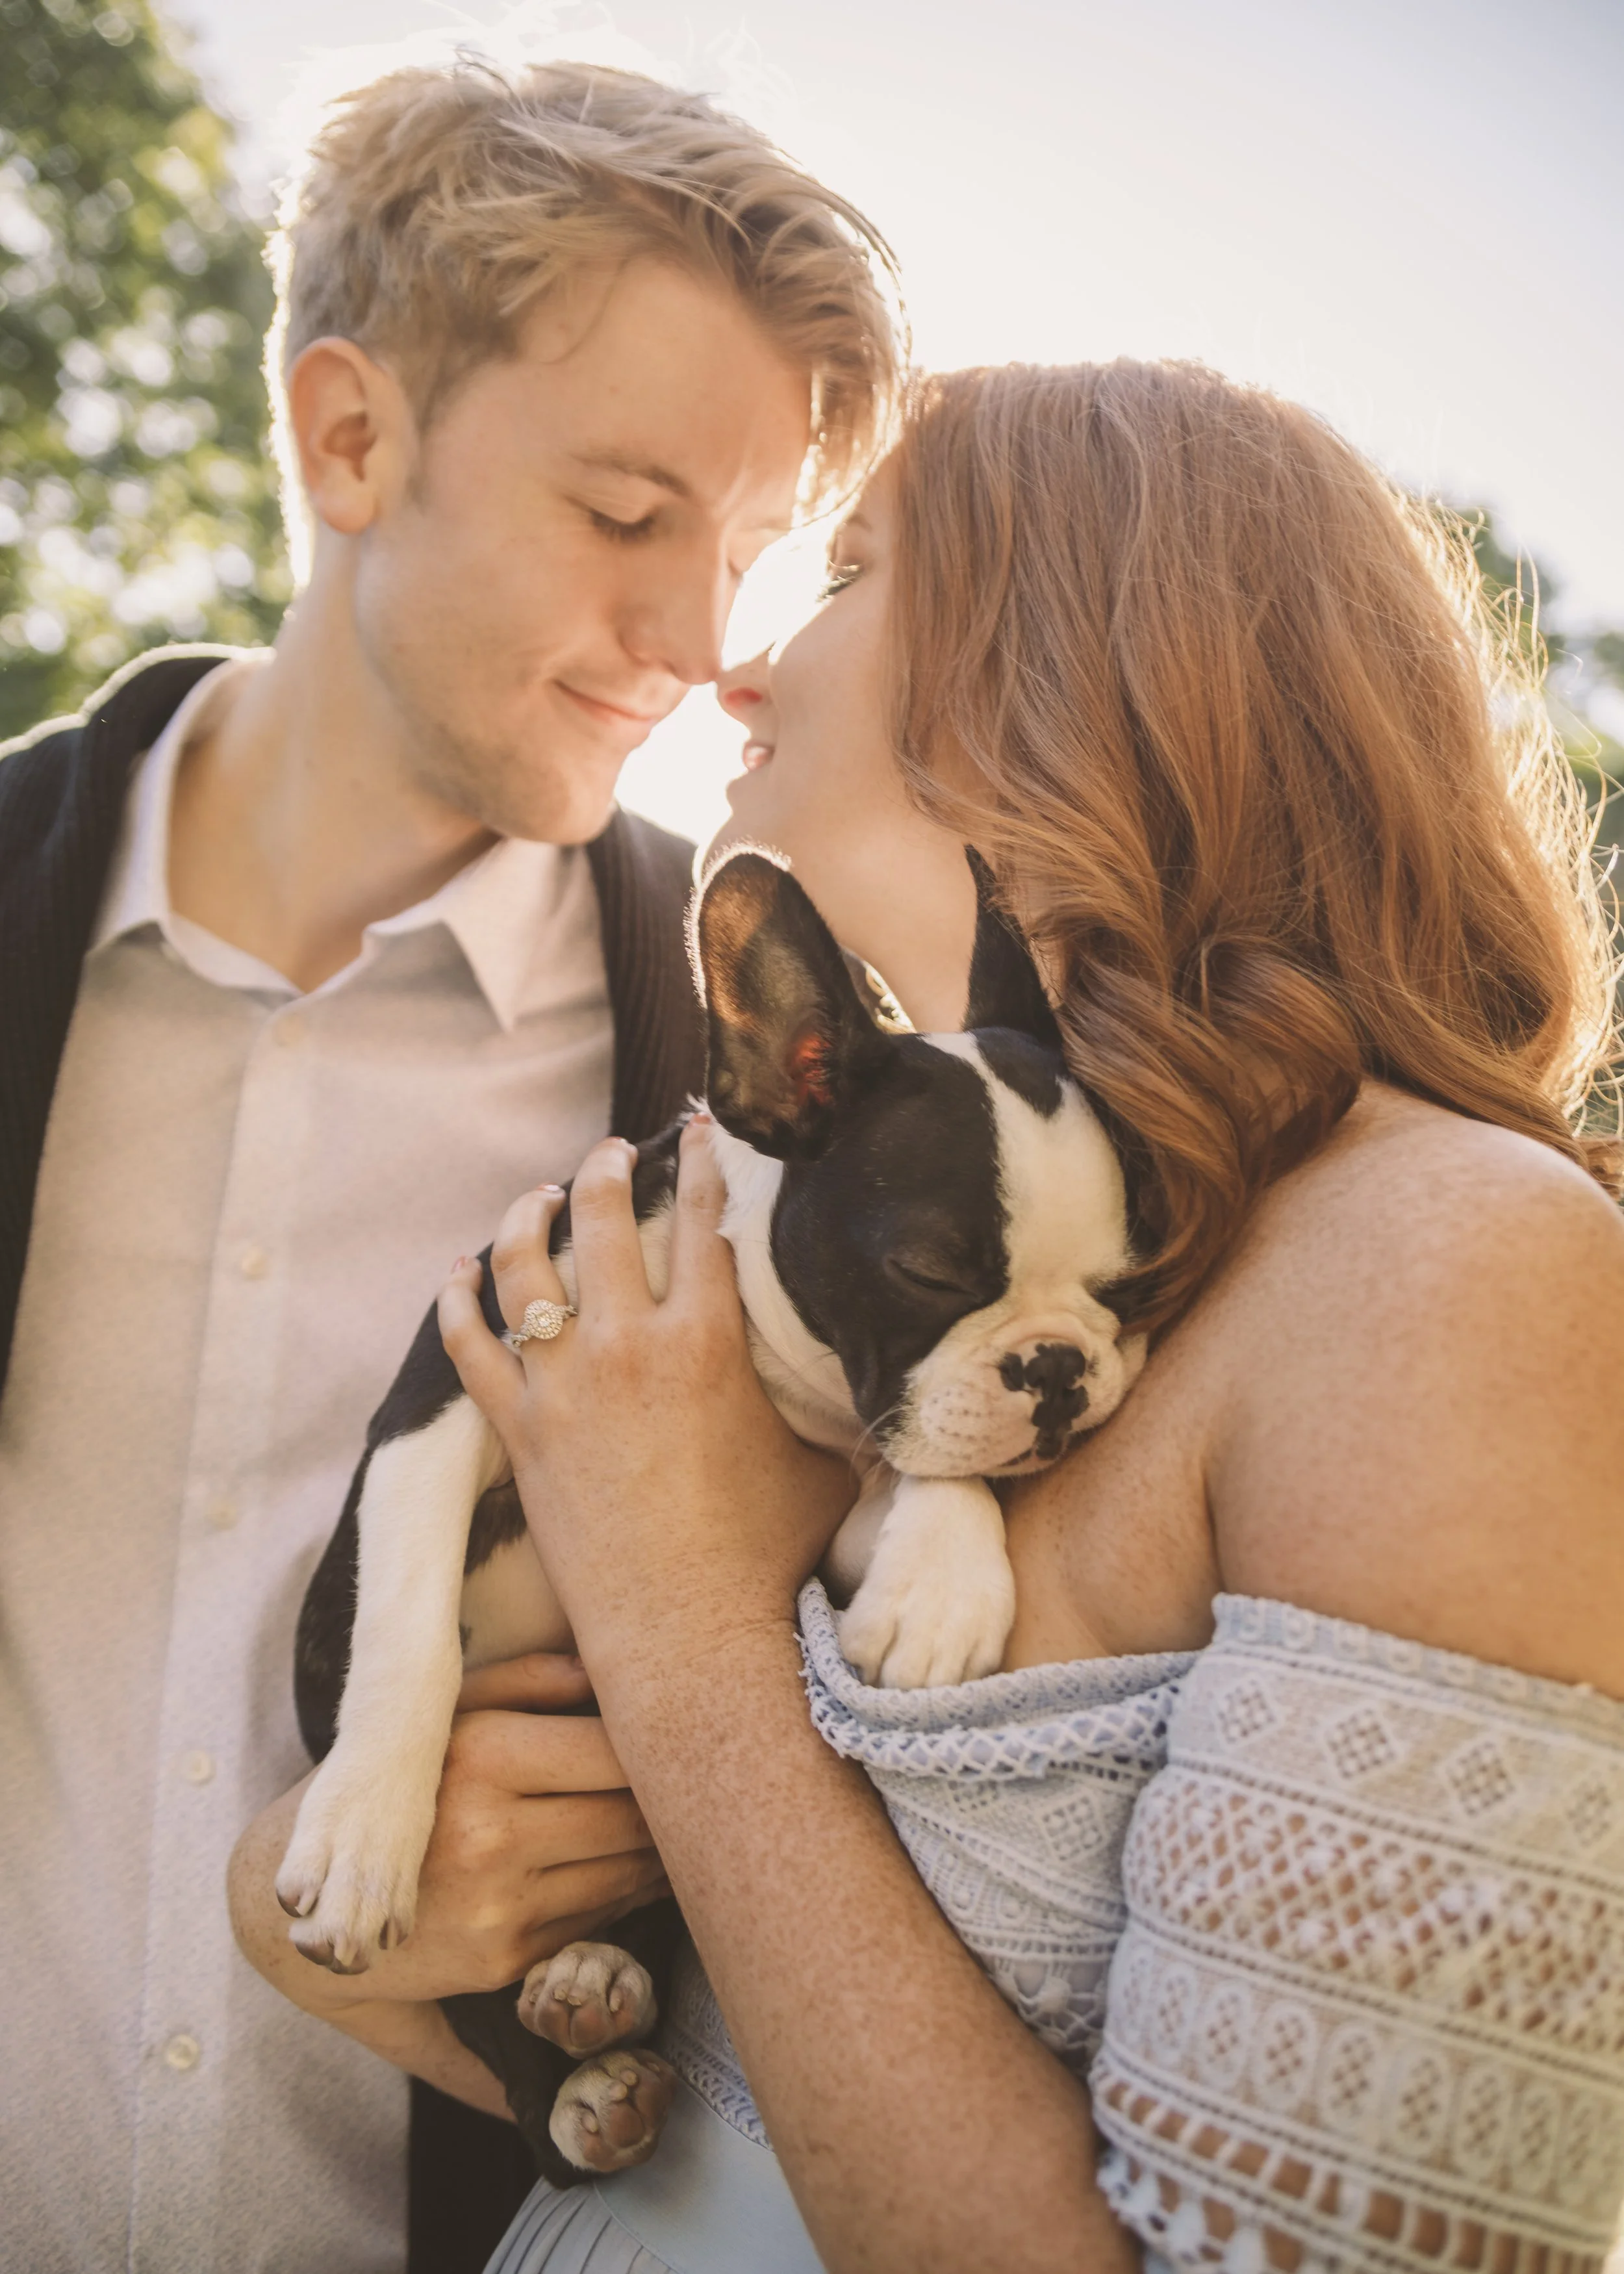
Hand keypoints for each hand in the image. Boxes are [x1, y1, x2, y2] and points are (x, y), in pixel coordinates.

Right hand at [240, 1650, 668, 2011]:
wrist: (312, 1906)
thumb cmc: (399, 1788)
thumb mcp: (446, 1716)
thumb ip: (528, 1680)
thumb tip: (606, 1664)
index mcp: (480, 1759)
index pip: (611, 1750)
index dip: (656, 1745)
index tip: (679, 1734)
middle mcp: (490, 1836)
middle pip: (630, 1816)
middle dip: (671, 1801)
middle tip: (696, 1782)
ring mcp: (498, 1906)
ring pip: (624, 1872)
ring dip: (660, 1852)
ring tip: (677, 1825)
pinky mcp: (504, 1959)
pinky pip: (597, 1919)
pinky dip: (624, 1894)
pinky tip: (629, 1870)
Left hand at [437, 1122, 854, 1689]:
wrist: (689, 1637)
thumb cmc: (766, 1555)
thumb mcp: (823, 1460)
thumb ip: (831, 1402)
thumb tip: (877, 1374)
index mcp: (708, 1341)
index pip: (702, 1219)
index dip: (702, 1163)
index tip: (699, 1129)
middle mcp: (627, 1347)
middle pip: (600, 1218)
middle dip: (605, 1168)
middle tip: (612, 1152)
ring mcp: (563, 1388)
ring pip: (523, 1266)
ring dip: (526, 1216)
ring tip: (539, 1195)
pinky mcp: (520, 1433)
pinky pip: (469, 1348)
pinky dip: (457, 1302)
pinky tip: (458, 1274)